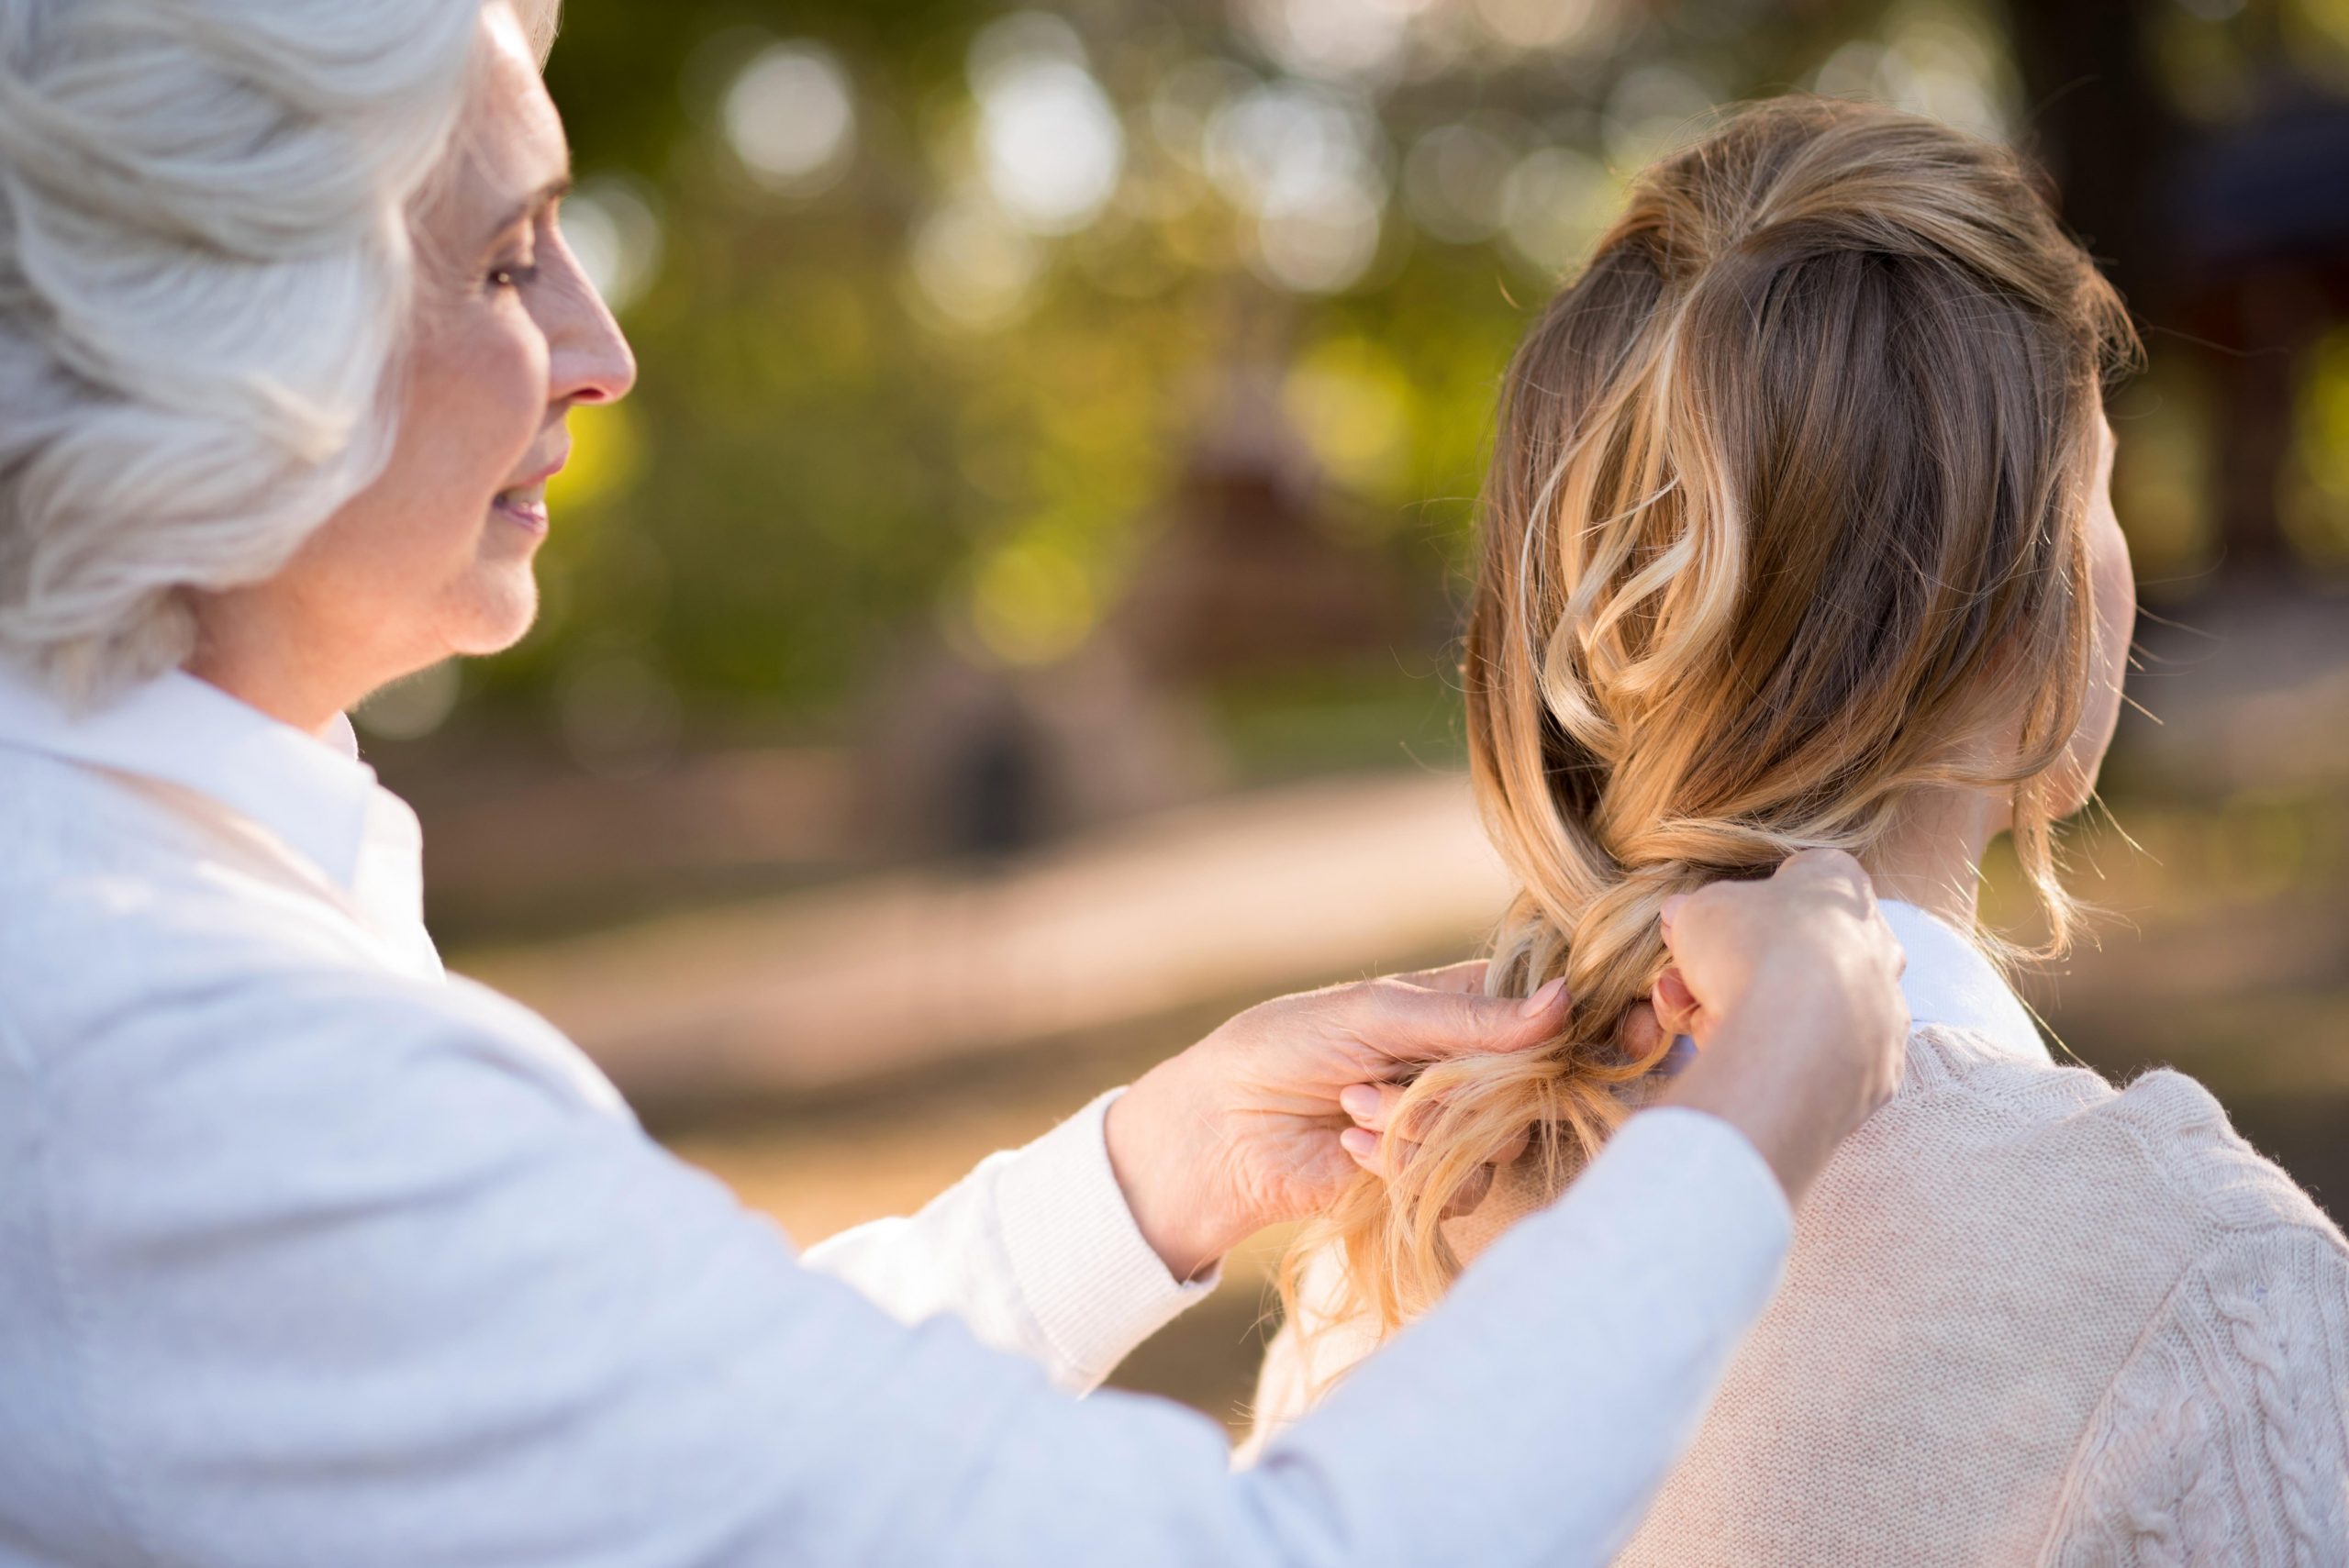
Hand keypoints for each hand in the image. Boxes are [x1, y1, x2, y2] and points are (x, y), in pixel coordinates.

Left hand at [1103, 964, 1573, 1278]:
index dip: (1563, 1019)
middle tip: (1410, 1075)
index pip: (1540, 1006)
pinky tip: (1350, 1146)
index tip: (1578, 1027)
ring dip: (1423, 1122)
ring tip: (1354, 1105)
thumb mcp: (1374, 1013)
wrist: (1219, 1130)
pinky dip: (1403, 1163)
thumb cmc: (1284, 1046)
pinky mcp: (1425, 1179)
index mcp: (1457, 1004)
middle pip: (1533, 1078)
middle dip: (1473, 1082)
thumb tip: (1564, 1004)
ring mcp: (1447, 1124)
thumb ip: (1469, 1017)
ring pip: (1500, 1136)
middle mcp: (1464, 1065)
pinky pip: (1463, 1181)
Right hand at [1652, 849, 1909, 1204]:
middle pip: (1796, 953)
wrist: (1797, 1036)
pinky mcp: (1881, 1067)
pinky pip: (1824, 1058)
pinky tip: (1750, 1061)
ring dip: (1751, 1016)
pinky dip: (1786, 1059)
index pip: (1797, 880)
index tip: (1709, 930)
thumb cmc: (1751, 950)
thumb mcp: (1698, 911)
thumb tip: (1682, 916)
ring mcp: (1884, 1008)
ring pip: (1809, 1010)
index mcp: (1841, 887)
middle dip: (1733, 971)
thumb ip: (1694, 912)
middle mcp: (1876, 943)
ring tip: (1704, 1029)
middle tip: (1684, 989)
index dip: (1743, 907)